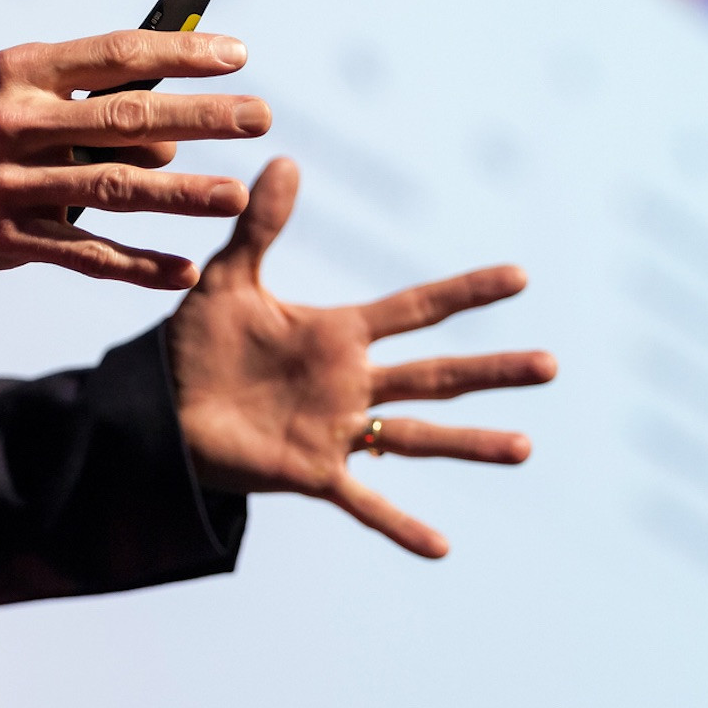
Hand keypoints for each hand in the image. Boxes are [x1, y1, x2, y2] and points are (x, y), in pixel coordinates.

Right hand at [0, 30, 272, 289]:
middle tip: (261, 116)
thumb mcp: (17, 86)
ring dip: (182, 194)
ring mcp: (12, 184)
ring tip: (236, 196)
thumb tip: (176, 125)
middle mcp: (15, 123)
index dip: (181, 55)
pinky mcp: (11, 239)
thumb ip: (88, 95)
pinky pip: (87, 256)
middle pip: (126, 118)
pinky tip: (185, 272)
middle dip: (200, 118)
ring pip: (115, 189)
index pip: (116, 55)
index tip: (238, 57)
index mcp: (20, 70)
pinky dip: (139, 267)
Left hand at [168, 159, 557, 557]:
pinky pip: (365, 502)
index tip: (518, 276)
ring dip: (471, 443)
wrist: (157, 408)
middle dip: (492, 370)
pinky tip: (442, 547)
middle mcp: (352, 383)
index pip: (417, 309)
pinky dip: (401, 525)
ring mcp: (338, 430)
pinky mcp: (312, 473)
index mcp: (339, 334)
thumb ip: (261, 226)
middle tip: (550, 364)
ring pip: (419, 436)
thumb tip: (285, 159)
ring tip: (525, 447)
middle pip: (438, 375)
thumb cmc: (193, 345)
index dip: (466, 293)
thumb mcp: (228, 280)